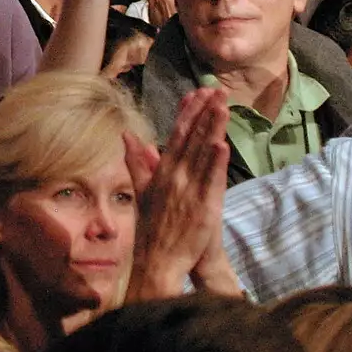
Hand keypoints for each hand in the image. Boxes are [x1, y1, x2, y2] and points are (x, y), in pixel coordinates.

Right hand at [126, 87, 232, 298]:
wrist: (158, 262)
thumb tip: (128, 136)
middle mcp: (174, 176)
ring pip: (203, 154)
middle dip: (204, 112)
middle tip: (216, 89)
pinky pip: (211, 181)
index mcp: (161, 171)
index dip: (188, 112)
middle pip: (191, 138)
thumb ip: (137, 162)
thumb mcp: (142, 190)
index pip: (176, 134)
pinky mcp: (203, 207)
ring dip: (213, 128)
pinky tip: (222, 144)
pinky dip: (216, 163)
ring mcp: (188, 191)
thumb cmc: (152, 227)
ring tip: (223, 105)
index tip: (197, 92)